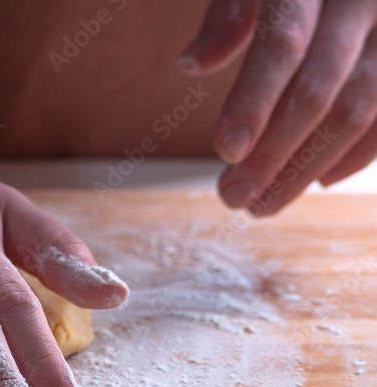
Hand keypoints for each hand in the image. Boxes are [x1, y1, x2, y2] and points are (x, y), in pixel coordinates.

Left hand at [178, 0, 376, 214]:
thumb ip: (227, 16)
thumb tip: (190, 65)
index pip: (283, 42)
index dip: (254, 99)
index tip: (226, 150)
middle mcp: (361, 1)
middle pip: (317, 89)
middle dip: (272, 153)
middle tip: (233, 198)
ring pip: (358, 111)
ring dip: (307, 167)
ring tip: (263, 203)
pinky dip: (357, 156)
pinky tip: (318, 181)